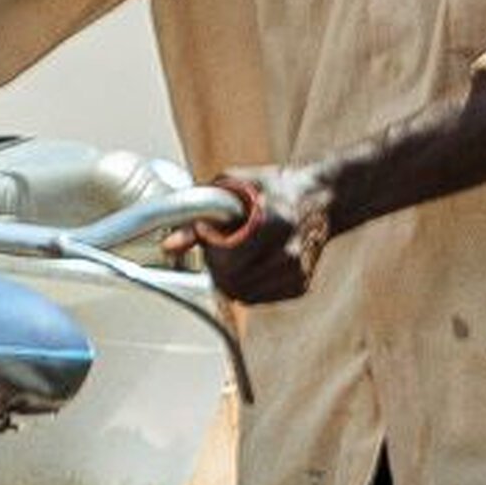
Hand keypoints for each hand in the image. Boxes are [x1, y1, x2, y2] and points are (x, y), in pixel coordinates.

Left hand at [198, 164, 335, 303]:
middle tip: (219, 246)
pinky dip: (245, 284)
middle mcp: (291, 252)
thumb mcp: (230, 187)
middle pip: (232, 282)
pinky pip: (256, 297)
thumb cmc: (268, 187)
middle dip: (215, 267)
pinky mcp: (300, 286)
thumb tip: (168, 247)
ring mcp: (298, 272)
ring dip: (228, 278)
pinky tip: (251, 262)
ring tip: (236, 252)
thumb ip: (195, 213)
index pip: (229, 262)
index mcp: (275, 223)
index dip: (211, 253)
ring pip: (241, 294)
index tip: (211, 235)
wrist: (318, 197)